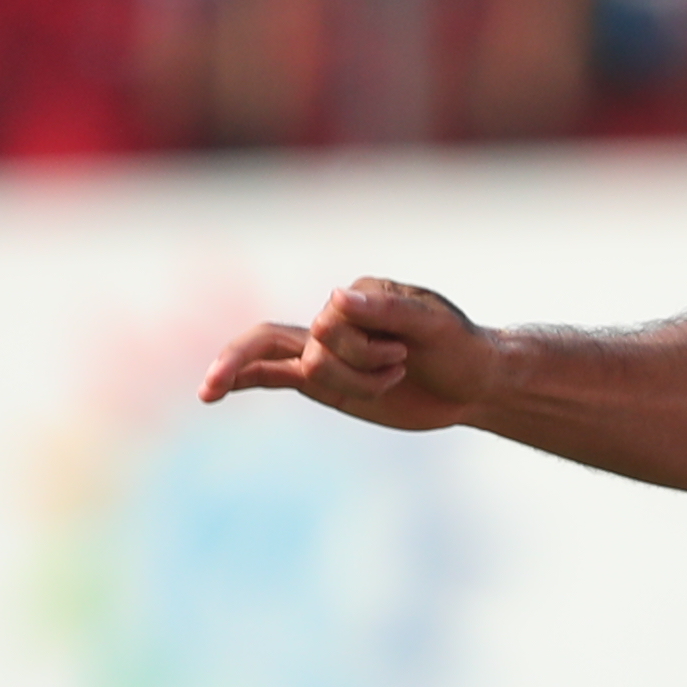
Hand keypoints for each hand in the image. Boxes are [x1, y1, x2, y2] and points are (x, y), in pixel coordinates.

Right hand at [201, 278, 496, 430]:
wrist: (474, 384)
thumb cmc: (462, 349)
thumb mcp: (437, 327)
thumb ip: (389, 311)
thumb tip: (336, 298)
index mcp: (359, 295)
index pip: (332, 319)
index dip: (365, 345)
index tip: (408, 355)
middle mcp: (335, 319)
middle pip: (312, 342)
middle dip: (349, 363)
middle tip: (391, 362)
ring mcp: (325, 351)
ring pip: (306, 368)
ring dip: (358, 384)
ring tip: (397, 378)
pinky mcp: (324, 382)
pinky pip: (271, 377)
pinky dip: (241, 379)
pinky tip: (212, 390)